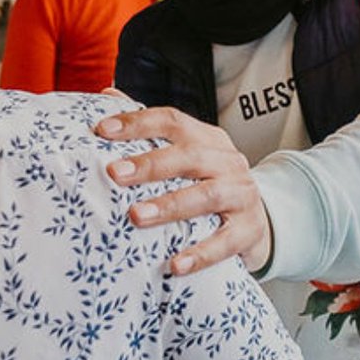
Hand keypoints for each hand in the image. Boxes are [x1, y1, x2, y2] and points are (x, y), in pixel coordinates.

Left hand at [95, 105, 271, 275]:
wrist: (258, 220)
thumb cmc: (205, 183)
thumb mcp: (184, 154)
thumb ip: (148, 128)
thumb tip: (106, 94)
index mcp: (207, 138)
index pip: (172, 121)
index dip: (138, 122)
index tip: (101, 130)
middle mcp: (227, 161)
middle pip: (190, 155)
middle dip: (150, 164)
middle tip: (114, 174)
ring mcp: (242, 195)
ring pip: (208, 195)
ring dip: (170, 206)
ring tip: (136, 217)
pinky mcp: (250, 230)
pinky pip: (226, 242)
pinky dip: (201, 254)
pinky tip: (174, 266)